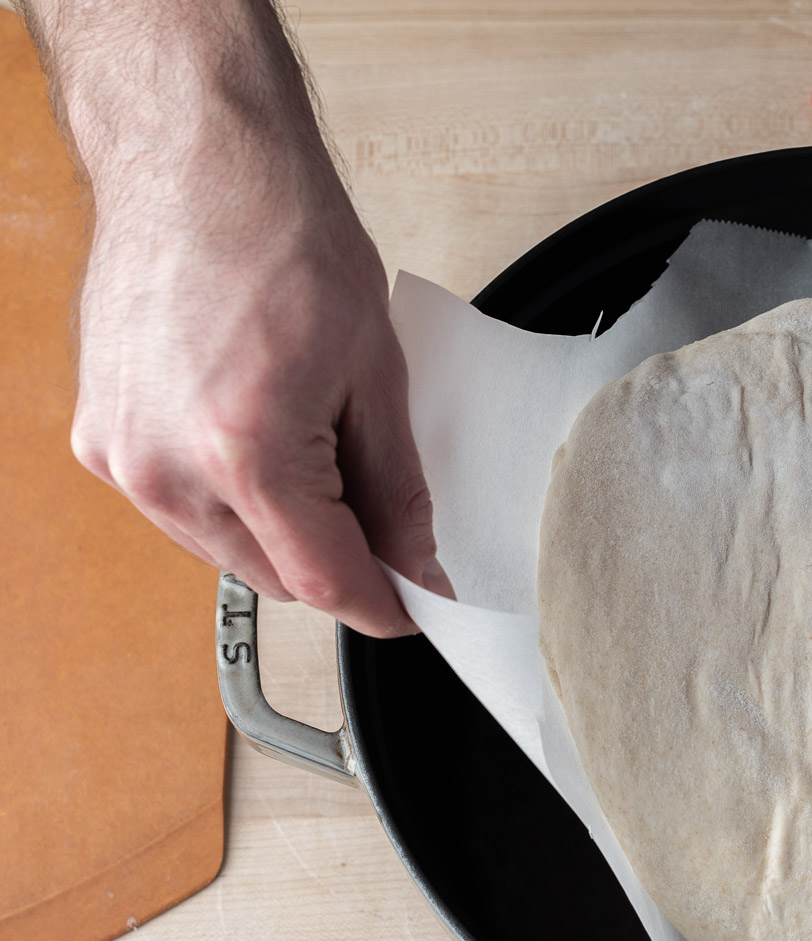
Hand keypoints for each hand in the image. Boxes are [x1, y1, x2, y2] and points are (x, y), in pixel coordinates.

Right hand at [26, 0, 444, 636]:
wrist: (195, 162)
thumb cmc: (280, 237)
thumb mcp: (376, 371)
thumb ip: (398, 485)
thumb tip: (416, 558)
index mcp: (245, 452)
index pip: (325, 580)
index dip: (381, 605)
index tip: (413, 609)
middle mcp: (166, 468)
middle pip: (273, 577)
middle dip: (337, 565)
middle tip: (387, 525)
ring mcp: (121, 456)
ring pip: (224, 552)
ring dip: (282, 536)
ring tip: (320, 459)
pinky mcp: (99, 439)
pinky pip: (182, 512)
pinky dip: (232, 503)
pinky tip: (263, 446)